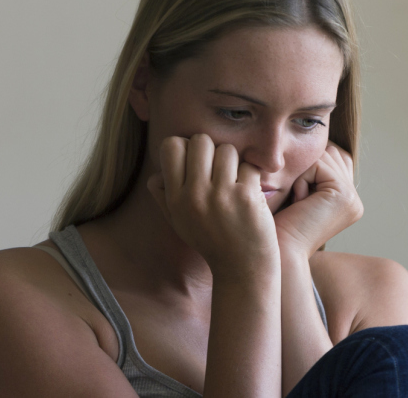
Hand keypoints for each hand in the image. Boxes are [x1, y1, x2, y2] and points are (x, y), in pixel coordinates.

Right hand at [147, 134, 279, 277]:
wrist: (242, 267)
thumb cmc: (211, 242)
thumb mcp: (179, 223)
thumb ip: (163, 197)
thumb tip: (156, 174)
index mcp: (176, 198)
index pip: (171, 145)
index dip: (186, 147)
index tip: (196, 162)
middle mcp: (195, 195)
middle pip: (201, 140)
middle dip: (212, 150)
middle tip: (219, 170)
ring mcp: (222, 195)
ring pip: (227, 150)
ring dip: (234, 163)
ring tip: (235, 182)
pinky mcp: (247, 196)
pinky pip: (249, 166)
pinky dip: (251, 177)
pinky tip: (249, 193)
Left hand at [273, 142, 362, 257]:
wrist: (278, 252)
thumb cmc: (278, 225)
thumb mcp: (298, 193)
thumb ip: (312, 171)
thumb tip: (311, 140)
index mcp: (347, 199)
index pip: (332, 158)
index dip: (308, 166)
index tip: (296, 197)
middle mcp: (354, 199)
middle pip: (330, 152)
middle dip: (306, 168)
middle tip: (297, 200)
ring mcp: (352, 198)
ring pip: (324, 155)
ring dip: (303, 174)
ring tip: (298, 201)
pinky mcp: (344, 195)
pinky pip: (318, 164)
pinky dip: (301, 179)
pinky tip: (299, 202)